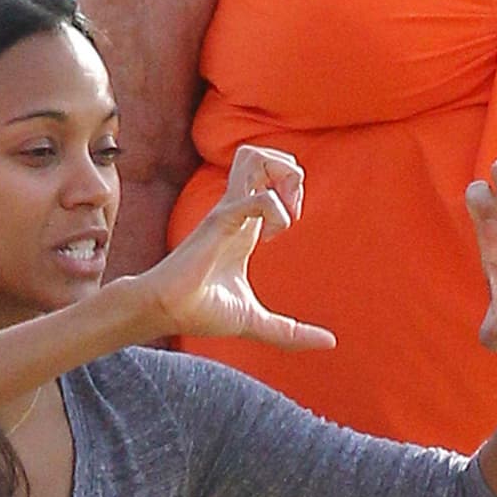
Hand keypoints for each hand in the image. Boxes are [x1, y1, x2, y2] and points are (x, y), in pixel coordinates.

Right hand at [138, 147, 337, 352]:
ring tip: (284, 212)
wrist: (167, 313)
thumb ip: (291, 332)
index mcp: (243, 223)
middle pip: (261, 153)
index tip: (287, 226)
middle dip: (289, 172)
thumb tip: (329, 343)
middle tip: (292, 210)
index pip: (266, 173)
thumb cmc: (201, 312)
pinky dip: (275, 210)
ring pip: (254, 155)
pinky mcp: (220, 220)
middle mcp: (235, 209)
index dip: (290, 189)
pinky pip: (257, 196)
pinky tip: (272, 236)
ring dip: (281, 175)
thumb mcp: (256, 321)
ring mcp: (226, 210)